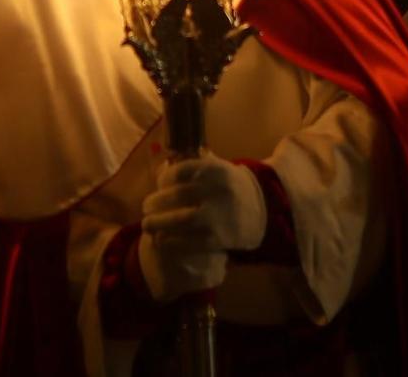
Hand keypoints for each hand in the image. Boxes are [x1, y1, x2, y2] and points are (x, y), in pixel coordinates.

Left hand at [136, 156, 264, 301]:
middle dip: (156, 202)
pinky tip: (161, 240)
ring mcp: (218, 216)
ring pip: (180, 220)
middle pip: (177, 196)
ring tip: (147, 225)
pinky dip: (171, 242)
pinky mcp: (217, 239)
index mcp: (216, 170)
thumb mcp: (218, 167)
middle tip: (146, 207)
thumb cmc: (230, 187)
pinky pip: (188, 241)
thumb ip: (193, 166)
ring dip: (158, 223)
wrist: (261, 210)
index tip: (158, 185)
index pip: (180, 172)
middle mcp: (217, 191)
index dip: (164, 179)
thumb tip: (161, 169)